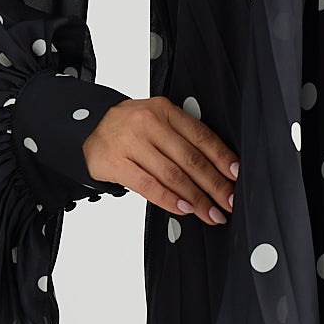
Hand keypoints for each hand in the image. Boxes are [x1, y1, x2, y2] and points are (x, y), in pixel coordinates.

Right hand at [83, 96, 237, 221]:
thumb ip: (182, 137)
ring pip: (172, 174)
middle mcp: (149, 123)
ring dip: (195, 198)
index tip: (236, 176)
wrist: (88, 126)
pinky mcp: (116, 162)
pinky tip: (184, 209)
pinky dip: (169, 199)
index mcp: (166, 111)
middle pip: (190, 158)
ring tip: (210, 212)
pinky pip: (148, 185)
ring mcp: (131, 143)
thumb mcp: (157, 120)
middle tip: (228, 202)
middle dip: (214, 184)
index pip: (201, 136)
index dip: (222, 158)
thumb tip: (217, 169)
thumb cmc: (130, 128)